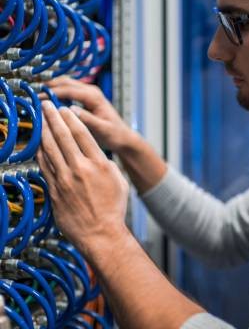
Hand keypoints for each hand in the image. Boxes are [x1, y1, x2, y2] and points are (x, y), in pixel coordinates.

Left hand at [37, 101, 129, 254]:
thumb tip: (95, 156)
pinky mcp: (55, 190)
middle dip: (53, 117)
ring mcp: (65, 179)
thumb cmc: (113, 209)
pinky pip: (44, 166)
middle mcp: (80, 168)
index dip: (71, 118)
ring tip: (40, 118)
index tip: (65, 109)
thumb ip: (106, 164)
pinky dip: (40, 152)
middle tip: (47, 105)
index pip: (82, 133)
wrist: (101, 234)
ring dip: (44, 130)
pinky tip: (38, 143)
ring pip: (50, 148)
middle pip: (63, 136)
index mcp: (99, 164)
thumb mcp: (118, 180)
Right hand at [45, 76, 133, 152]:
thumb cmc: (115, 134)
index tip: (38, 99)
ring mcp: (89, 94)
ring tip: (37, 97)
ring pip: (66, 85)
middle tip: (33, 95)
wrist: (123, 137)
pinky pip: (68, 92)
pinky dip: (57, 93)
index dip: (52, 93)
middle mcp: (91, 92)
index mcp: (94, 96)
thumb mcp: (102, 129)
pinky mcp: (86, 99)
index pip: (69, 90)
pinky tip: (48, 102)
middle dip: (48, 87)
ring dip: (51, 88)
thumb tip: (71, 111)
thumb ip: (88, 119)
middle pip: (65, 82)